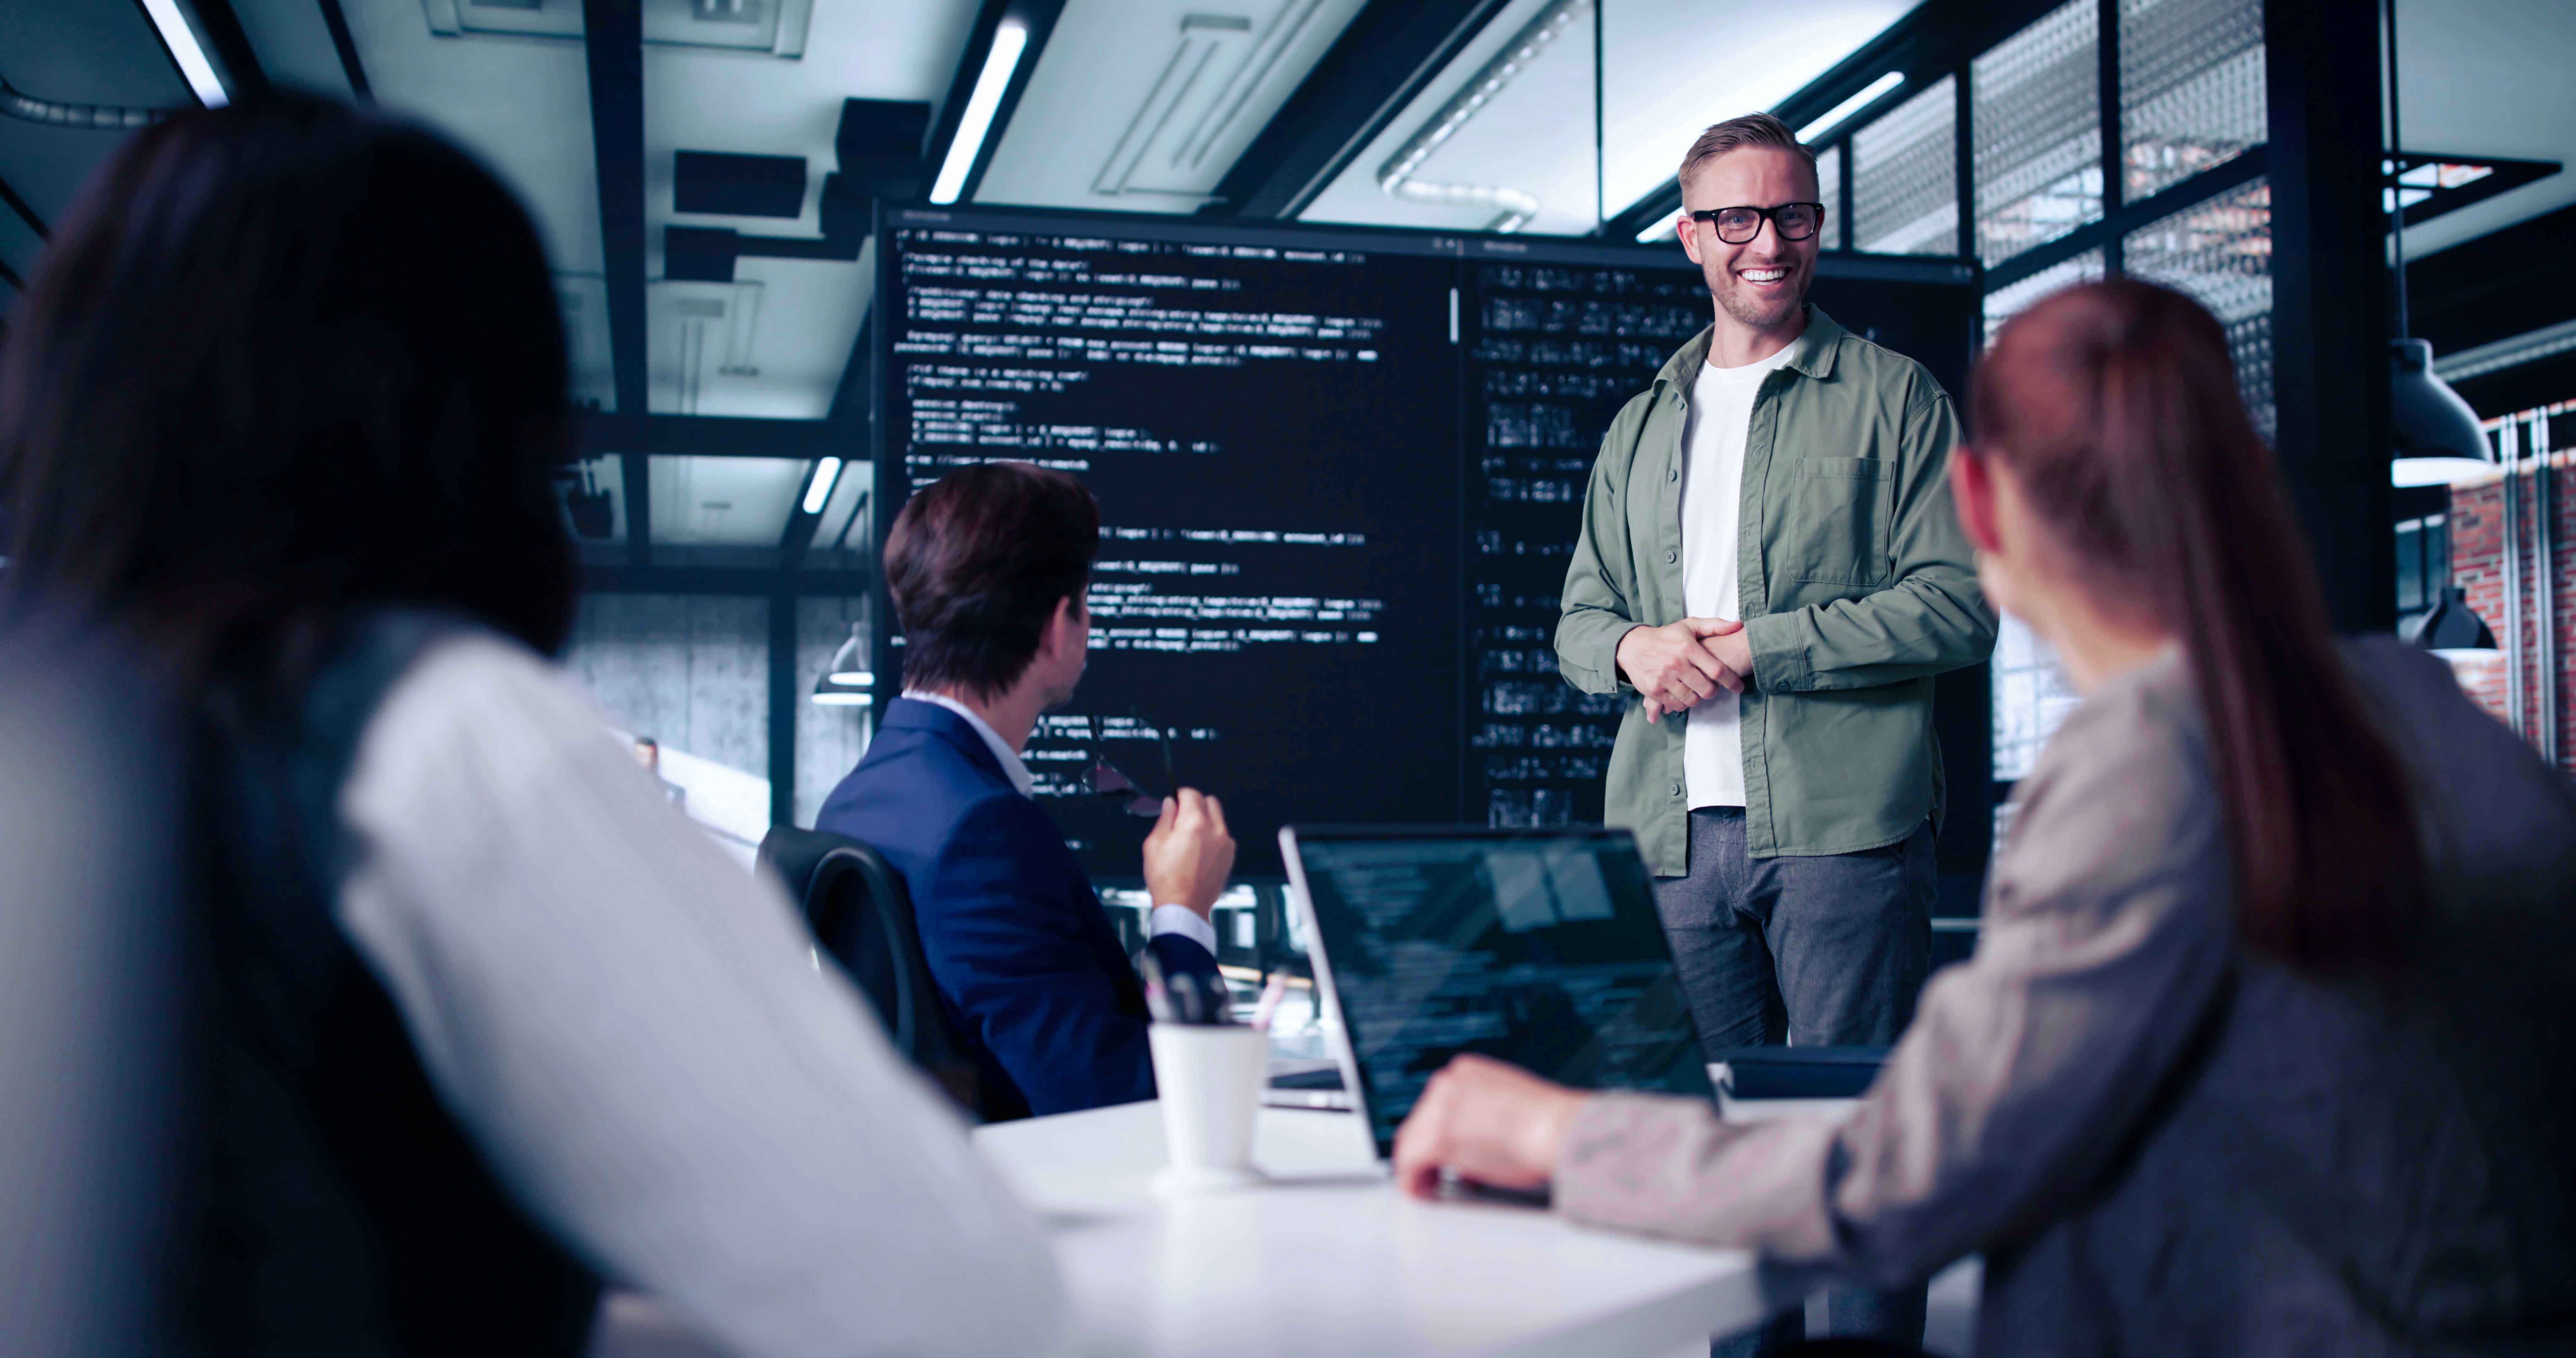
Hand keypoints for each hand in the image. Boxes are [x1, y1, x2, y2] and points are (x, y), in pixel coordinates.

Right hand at [1142, 788, 1233, 917]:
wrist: (1184, 907)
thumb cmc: (1167, 879)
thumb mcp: (1154, 844)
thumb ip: (1165, 818)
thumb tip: (1170, 804)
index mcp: (1194, 823)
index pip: (1192, 793)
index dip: (1180, 794)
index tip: (1175, 800)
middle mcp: (1215, 830)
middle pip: (1210, 801)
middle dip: (1196, 804)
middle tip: (1181, 817)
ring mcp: (1226, 843)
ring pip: (1218, 818)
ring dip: (1205, 820)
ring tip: (1189, 838)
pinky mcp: (1230, 856)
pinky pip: (1223, 836)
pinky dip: (1213, 836)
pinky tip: (1199, 851)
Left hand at [1391, 1054, 1586, 1198]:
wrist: (1556, 1129)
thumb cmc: (1548, 1123)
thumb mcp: (1512, 1103)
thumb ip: (1488, 1114)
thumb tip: (1476, 1141)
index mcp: (1468, 1072)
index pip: (1437, 1102)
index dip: (1438, 1129)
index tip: (1443, 1148)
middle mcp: (1449, 1084)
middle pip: (1420, 1120)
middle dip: (1424, 1148)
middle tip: (1431, 1171)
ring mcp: (1440, 1110)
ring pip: (1411, 1140)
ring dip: (1416, 1165)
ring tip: (1426, 1184)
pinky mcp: (1437, 1139)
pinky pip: (1409, 1162)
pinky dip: (1412, 1179)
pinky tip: (1420, 1191)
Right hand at [1618, 618, 1745, 722]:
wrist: (1632, 646)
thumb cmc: (1665, 636)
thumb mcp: (1689, 626)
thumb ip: (1715, 626)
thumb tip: (1739, 625)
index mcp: (1688, 647)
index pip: (1717, 670)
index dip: (1732, 681)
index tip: (1739, 687)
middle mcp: (1677, 663)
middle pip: (1706, 689)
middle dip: (1713, 692)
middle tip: (1712, 689)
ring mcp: (1664, 678)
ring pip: (1692, 700)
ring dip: (1697, 698)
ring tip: (1695, 691)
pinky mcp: (1653, 690)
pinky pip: (1675, 705)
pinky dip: (1681, 704)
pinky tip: (1681, 695)